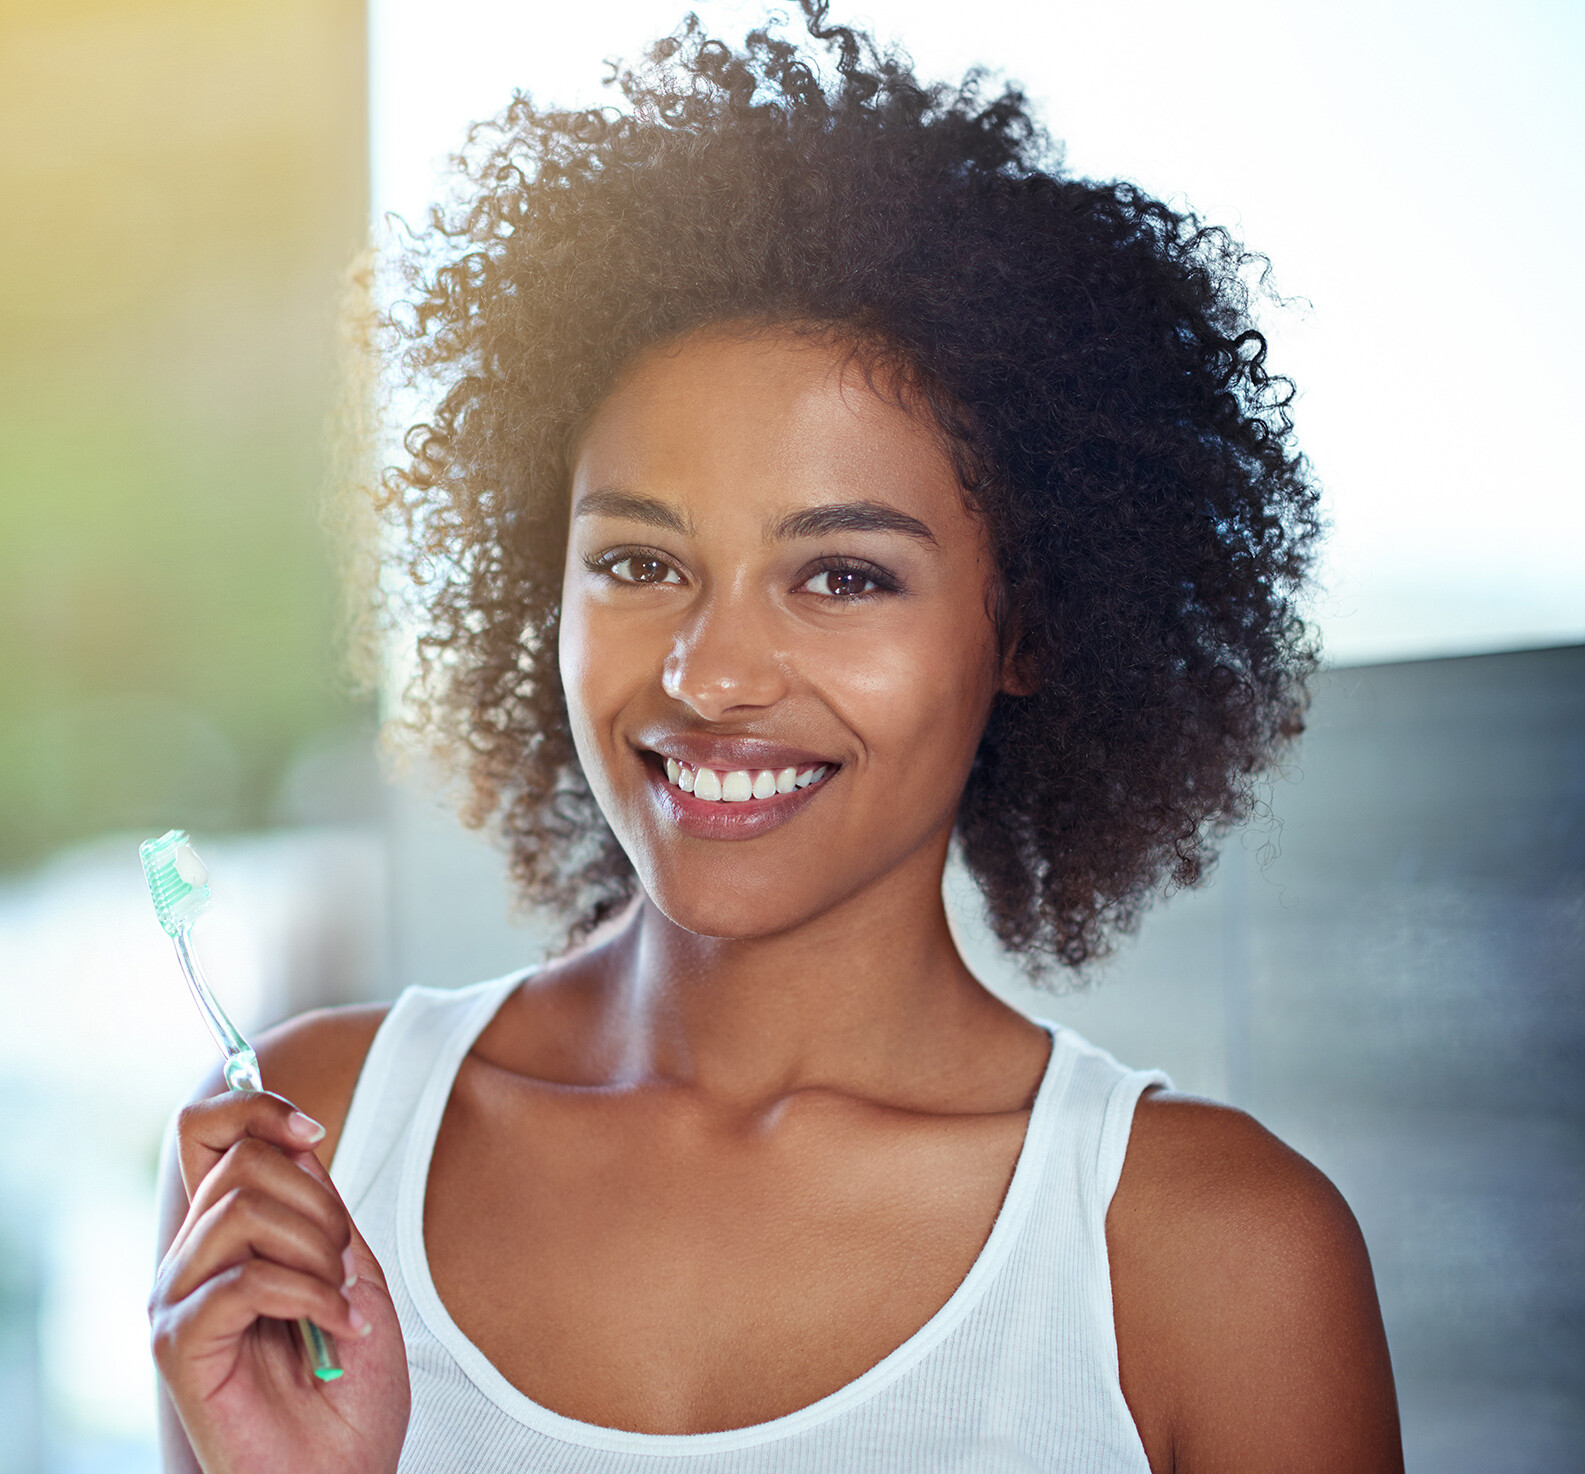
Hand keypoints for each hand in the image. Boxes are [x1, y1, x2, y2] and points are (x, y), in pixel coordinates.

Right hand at [152, 1090, 409, 1473]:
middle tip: (345, 1266)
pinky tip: (336, 1331)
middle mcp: (188, 1257)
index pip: (204, 1129)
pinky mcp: (177, 1345)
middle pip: (239, 1161)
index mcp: (224, 1230)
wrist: (344, 1468)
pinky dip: (312, 1297)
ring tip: (339, 1304)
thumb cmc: (347, 1376)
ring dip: (317, 1254)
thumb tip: (292, 1134)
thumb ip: (316, 1201)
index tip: (312, 1131)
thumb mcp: (348, 1265)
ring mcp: (175, 1299)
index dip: (254, 1108)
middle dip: (318, 1204)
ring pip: (243, 1211)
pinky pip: (246, 1279)